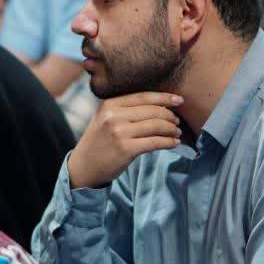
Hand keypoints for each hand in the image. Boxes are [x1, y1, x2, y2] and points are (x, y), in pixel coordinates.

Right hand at [66, 92, 183, 188]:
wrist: (84, 166)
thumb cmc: (99, 142)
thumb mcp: (105, 119)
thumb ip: (126, 110)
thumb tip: (160, 106)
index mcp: (110, 104)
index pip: (143, 96)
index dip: (164, 97)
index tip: (179, 100)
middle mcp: (114, 116)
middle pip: (152, 111)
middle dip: (170, 116)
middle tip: (178, 121)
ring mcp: (119, 133)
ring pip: (156, 126)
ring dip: (171, 129)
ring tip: (177, 132)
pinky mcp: (126, 149)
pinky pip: (154, 143)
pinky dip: (168, 142)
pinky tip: (174, 143)